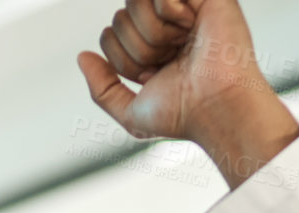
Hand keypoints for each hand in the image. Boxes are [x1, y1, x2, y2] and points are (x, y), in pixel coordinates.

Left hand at [78, 0, 298, 186]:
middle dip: (138, 48)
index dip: (123, 59)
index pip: (109, 35)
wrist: (216, 106)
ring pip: (134, 0)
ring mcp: (182, 5)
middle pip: (119, 17)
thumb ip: (102, 90)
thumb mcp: (132, 114)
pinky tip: (191, 26)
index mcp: (149, 47)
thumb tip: (82, 57)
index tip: (152, 76)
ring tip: (180, 45)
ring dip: (152, 33)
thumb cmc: (183, 114)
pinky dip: (170, 12)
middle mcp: (163, 25)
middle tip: (168, 62)